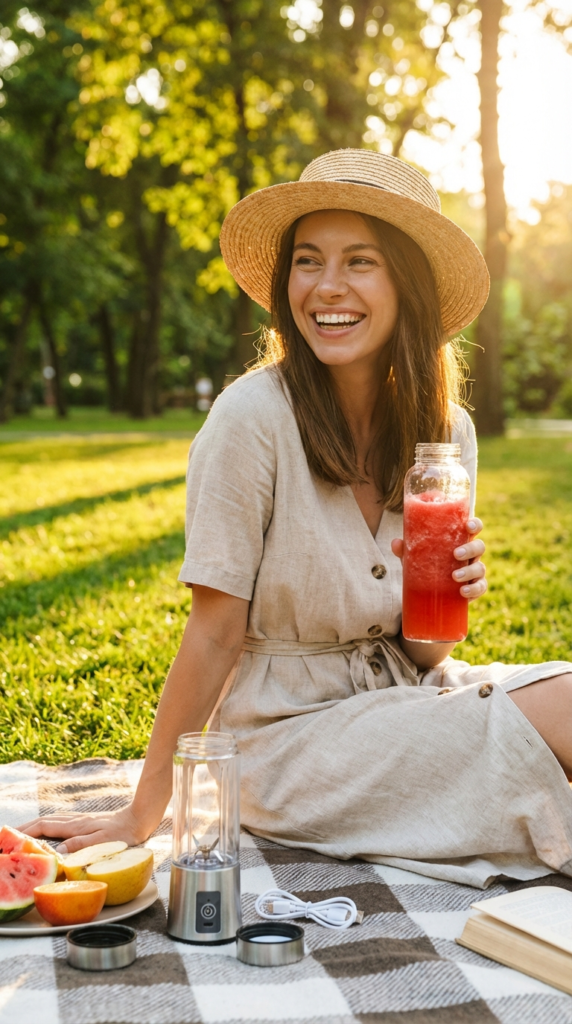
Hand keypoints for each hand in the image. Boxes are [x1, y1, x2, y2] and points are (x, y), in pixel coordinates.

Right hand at [18, 804, 149, 853]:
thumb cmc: (124, 834)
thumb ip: (82, 845)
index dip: (26, 832)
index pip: (45, 827)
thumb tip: (59, 851)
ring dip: (34, 826)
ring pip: (51, 821)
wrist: (139, 819)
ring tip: (21, 834)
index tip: (11, 838)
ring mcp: (80, 821)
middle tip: (9, 836)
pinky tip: (46, 832)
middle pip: (44, 822)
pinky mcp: (85, 823)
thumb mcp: (104, 843)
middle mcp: (75, 821)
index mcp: (76, 826)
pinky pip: (59, 823)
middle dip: (25, 828)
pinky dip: (47, 826)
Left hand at [391, 516, 486, 602]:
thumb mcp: (414, 558)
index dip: (475, 524)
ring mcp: (474, 571)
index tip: (468, 525)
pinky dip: (474, 590)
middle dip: (470, 549)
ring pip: (481, 568)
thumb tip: (396, 543)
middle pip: (479, 547)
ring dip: (469, 571)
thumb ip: (406, 550)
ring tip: (455, 576)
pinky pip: (480, 587)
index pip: (473, 528)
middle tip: (455, 554)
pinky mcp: (474, 588)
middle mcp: (471, 555)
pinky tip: (463, 592)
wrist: (428, 593)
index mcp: (460, 541)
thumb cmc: (426, 566)